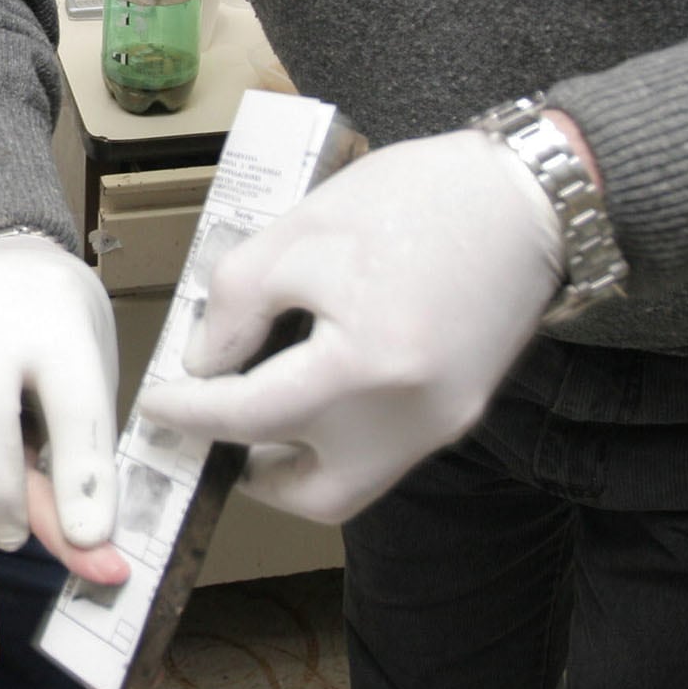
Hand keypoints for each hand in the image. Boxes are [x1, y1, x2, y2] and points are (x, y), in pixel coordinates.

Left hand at [135, 129, 558, 523]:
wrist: (528, 196)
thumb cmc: (416, 199)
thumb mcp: (301, 232)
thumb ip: (239, 303)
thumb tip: (208, 361)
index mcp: (365, 367)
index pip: (252, 417)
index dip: (194, 412)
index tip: (159, 406)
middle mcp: (410, 419)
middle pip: (313, 491)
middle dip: (252, 472)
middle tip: (211, 432)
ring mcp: (443, 425)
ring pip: (353, 484)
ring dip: (299, 461)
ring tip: (259, 412)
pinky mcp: (460, 413)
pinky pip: (385, 453)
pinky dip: (339, 437)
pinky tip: (315, 389)